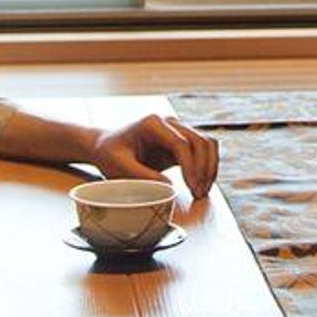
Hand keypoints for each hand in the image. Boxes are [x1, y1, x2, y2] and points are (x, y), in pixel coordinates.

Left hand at [91, 113, 220, 197]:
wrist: (106, 147)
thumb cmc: (110, 155)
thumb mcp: (119, 167)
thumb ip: (142, 176)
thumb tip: (169, 187)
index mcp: (152, 124)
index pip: (181, 143)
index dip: (190, 166)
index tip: (191, 187)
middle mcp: (169, 123)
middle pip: (199, 141)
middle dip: (203, 169)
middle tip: (198, 193)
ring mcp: (178, 130)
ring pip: (207, 144)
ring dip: (210, 168)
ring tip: (202, 191)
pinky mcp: (181, 141)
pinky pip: (204, 150)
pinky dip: (208, 166)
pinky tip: (202, 184)